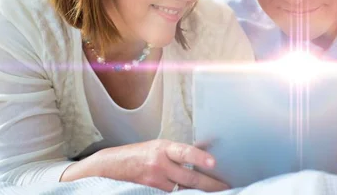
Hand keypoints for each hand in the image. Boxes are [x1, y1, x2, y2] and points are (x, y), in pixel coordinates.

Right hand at [62, 139, 228, 191]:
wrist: (110, 166)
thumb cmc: (137, 154)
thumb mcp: (158, 146)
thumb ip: (177, 152)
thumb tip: (201, 153)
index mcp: (163, 147)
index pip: (184, 151)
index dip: (199, 156)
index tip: (213, 163)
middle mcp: (159, 163)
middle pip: (189, 177)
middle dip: (209, 184)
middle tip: (226, 187)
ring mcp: (155, 180)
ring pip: (182, 189)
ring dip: (197, 190)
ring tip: (214, 190)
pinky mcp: (151, 191)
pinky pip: (172, 194)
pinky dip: (183, 194)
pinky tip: (192, 193)